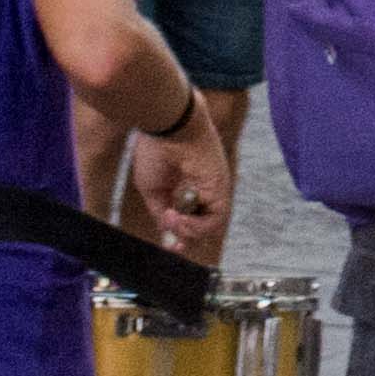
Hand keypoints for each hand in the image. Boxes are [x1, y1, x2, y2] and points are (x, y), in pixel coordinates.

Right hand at [125, 125, 228, 253]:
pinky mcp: (221, 188)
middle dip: (185, 240)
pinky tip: (177, 217)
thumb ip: (161, 211)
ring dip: (187, 232)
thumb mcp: (153, 189)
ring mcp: (214, 190)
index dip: (181, 236)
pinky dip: (195, 226)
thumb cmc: (155, 152)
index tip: (170, 247)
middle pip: (202, 227)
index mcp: (187, 189)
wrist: (167, 128)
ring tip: (170, 218)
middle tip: (172, 244)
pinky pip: (215, 219)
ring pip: (209, 227)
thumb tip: (168, 230)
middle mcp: (203, 191)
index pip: (190, 221)